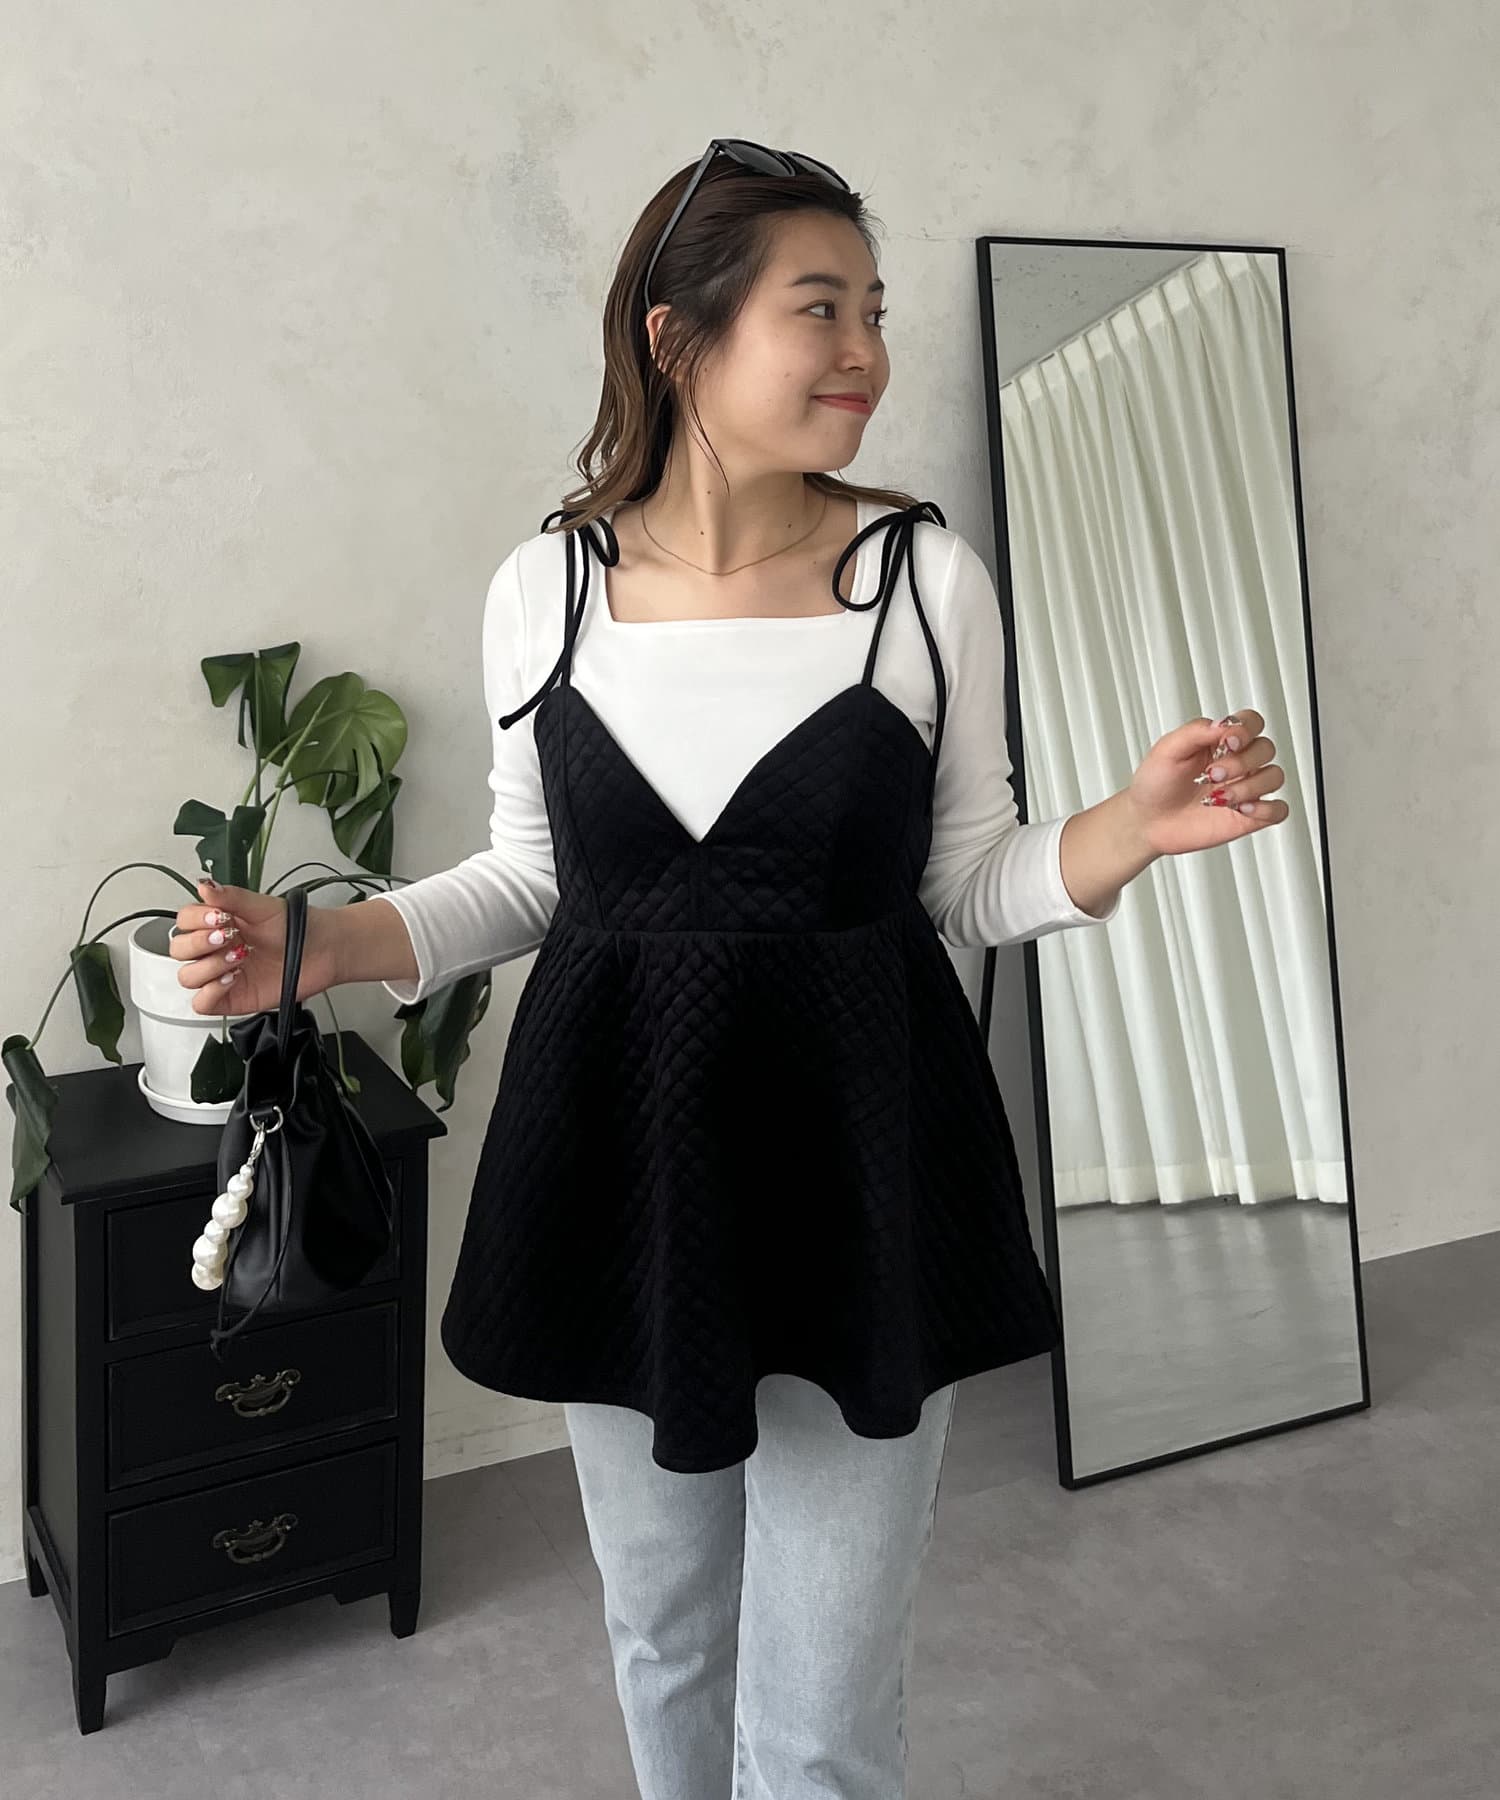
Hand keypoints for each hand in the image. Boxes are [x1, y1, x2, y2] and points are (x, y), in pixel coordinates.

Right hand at [169, 879, 340, 1016]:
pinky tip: (233, 978)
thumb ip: (232, 897)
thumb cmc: (298, 928)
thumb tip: (205, 885)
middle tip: (229, 937)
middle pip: (179, 950)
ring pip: (187, 977)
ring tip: (239, 957)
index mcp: (218, 924)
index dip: (195, 920)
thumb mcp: (264, 906)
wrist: (324, 950)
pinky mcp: (232, 998)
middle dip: (199, 943)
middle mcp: (216, 949)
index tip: (219, 917)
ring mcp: (222, 974)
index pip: (184, 921)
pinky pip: (201, 1003)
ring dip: (209, 966)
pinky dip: (211, 991)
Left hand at [1123, 709, 1288, 858]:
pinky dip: (1267, 808)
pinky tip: (1241, 809)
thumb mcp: (1167, 750)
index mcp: (1219, 742)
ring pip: (1274, 777)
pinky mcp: (1248, 816)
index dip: (1246, 728)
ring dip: (1249, 786)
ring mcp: (1244, 789)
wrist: (1146, 822)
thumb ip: (1196, 731)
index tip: (1227, 741)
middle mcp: (1237, 763)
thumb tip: (1223, 723)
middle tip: (1211, 774)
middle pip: (1265, 749)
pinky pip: (1279, 810)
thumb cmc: (1155, 784)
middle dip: (1241, 762)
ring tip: (1219, 797)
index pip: (1251, 722)